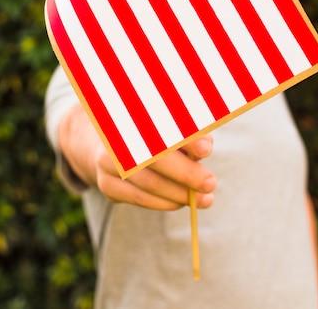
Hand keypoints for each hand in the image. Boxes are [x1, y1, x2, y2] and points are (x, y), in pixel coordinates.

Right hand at [58, 103, 216, 210]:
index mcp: (131, 115)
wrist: (106, 146)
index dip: (185, 138)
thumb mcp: (168, 126)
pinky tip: (182, 202)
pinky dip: (165, 203)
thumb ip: (188, 133)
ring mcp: (107, 163)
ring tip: (205, 199)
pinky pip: (139, 198)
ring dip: (180, 194)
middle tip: (211, 182)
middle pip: (154, 159)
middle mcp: (114, 137)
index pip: (160, 128)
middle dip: (187, 173)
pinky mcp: (107, 185)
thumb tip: (205, 148)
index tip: (207, 149)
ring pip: (148, 184)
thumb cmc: (150, 133)